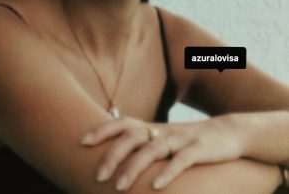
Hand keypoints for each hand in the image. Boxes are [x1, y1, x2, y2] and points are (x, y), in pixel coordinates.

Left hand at [81, 115, 242, 190]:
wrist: (228, 131)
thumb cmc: (190, 140)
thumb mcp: (165, 138)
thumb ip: (144, 144)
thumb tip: (120, 157)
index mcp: (153, 128)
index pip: (123, 123)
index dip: (103, 129)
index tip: (82, 141)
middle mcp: (163, 131)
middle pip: (133, 136)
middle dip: (113, 154)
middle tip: (98, 175)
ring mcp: (181, 139)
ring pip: (153, 150)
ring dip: (134, 167)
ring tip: (119, 186)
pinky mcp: (200, 149)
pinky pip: (183, 161)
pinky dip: (169, 173)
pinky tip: (157, 187)